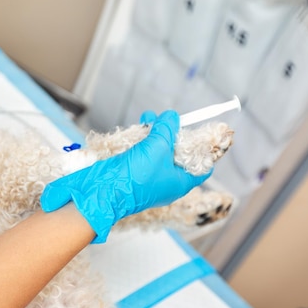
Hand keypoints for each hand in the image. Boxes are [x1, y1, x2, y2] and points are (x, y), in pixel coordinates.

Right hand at [41, 110, 210, 242]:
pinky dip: (141, 140)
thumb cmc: (136, 176)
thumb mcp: (158, 147)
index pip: (202, 168)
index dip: (203, 150)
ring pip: (157, 151)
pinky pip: (141, 154)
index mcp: (180, 182)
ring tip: (149, 118)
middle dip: (173, 135)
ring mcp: (148, 176)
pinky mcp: (132, 171)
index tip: (198, 133)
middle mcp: (166, 181)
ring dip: (154, 134)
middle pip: (178, 155)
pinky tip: (137, 128)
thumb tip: (172, 117)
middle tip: (168, 121)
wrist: (103, 191)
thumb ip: (167, 129)